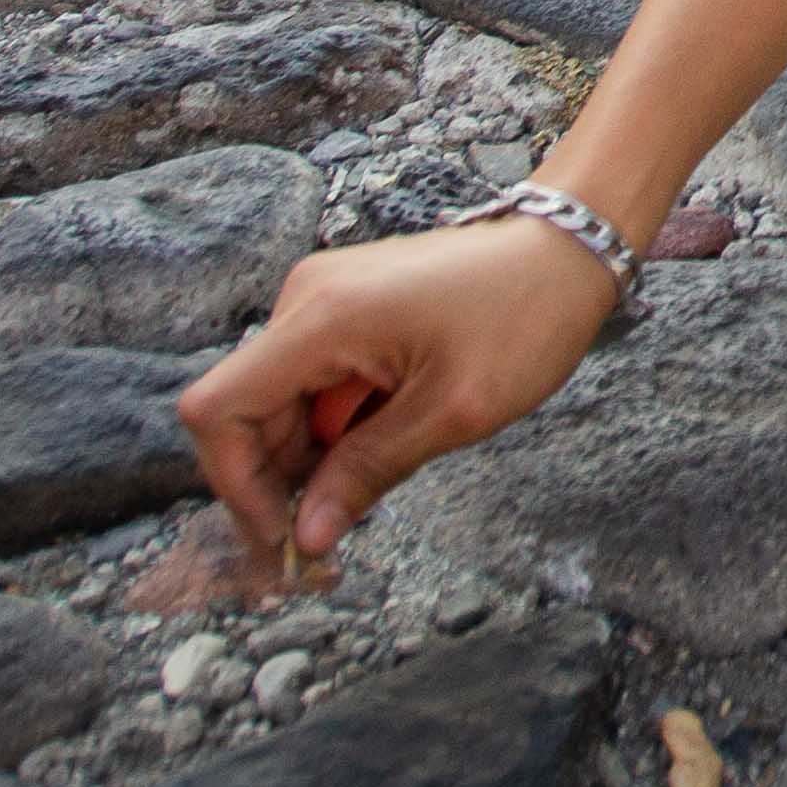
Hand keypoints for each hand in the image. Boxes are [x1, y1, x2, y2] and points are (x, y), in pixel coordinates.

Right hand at [178, 213, 619, 561]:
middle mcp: (305, 300)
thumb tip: (304, 538)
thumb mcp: (451, 411)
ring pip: (282, 403)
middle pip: (248, 412)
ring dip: (315, 456)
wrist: (567, 249)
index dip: (237, 483)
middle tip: (333, 535)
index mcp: (320, 317)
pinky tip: (390, 436)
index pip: (218, 409)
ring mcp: (323, 299)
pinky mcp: (346, 307)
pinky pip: (315, 381)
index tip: (285, 535)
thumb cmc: (524, 318)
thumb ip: (368, 472)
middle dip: (280, 480)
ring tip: (379, 478)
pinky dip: (338, 425)